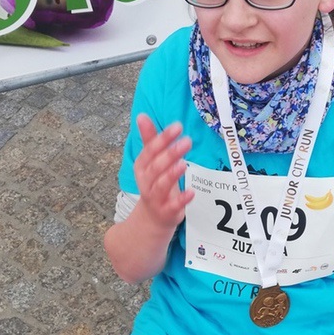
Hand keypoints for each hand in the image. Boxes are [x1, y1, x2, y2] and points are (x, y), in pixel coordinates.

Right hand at [133, 114, 193, 229]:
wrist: (152, 218)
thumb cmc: (154, 184)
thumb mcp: (150, 162)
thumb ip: (149, 140)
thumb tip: (142, 115)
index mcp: (142, 167)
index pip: (150, 151)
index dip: (162, 139)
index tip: (177, 126)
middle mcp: (146, 182)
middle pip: (156, 167)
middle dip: (170, 154)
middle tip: (187, 141)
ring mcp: (156, 198)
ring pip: (162, 185)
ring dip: (172, 174)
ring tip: (184, 164)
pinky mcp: (167, 211)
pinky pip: (173, 205)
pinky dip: (181, 199)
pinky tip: (191, 192)